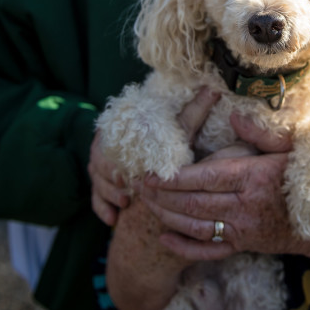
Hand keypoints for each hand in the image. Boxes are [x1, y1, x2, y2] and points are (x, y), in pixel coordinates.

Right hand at [89, 87, 220, 225]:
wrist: (156, 160)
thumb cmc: (169, 141)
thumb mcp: (180, 128)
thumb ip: (194, 112)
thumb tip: (214, 90)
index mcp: (119, 129)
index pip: (107, 141)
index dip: (114, 158)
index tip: (125, 171)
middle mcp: (105, 148)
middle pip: (100, 163)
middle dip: (111, 179)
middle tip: (126, 190)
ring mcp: (100, 169)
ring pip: (98, 181)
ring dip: (109, 193)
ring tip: (125, 201)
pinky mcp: (101, 189)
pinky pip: (95, 199)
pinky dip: (103, 209)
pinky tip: (113, 219)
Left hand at [139, 113, 309, 259]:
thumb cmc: (306, 178)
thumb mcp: (291, 147)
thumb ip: (260, 132)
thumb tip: (234, 117)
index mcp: (253, 178)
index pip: (205, 178)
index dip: (175, 177)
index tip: (151, 171)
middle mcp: (245, 207)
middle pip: (193, 203)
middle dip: (162, 195)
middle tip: (138, 185)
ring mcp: (243, 231)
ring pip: (195, 227)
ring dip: (166, 216)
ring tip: (145, 203)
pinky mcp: (243, 246)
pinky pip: (208, 251)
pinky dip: (183, 247)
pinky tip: (164, 237)